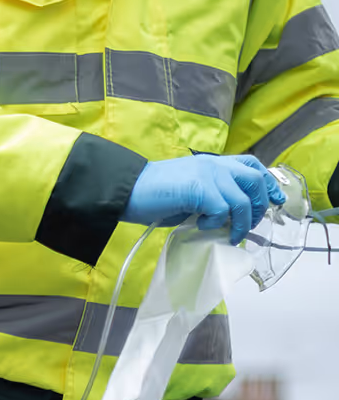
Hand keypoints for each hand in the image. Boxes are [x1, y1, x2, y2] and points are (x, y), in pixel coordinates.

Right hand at [123, 154, 285, 244]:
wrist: (126, 190)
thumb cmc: (150, 195)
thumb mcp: (187, 193)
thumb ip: (208, 198)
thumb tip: (224, 218)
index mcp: (212, 163)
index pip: (251, 165)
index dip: (266, 183)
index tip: (274, 201)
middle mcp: (215, 165)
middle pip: (255, 180)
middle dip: (258, 206)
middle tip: (249, 225)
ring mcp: (208, 175)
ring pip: (242, 199)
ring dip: (241, 221)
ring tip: (230, 235)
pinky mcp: (199, 189)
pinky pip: (222, 209)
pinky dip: (217, 222)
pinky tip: (203, 226)